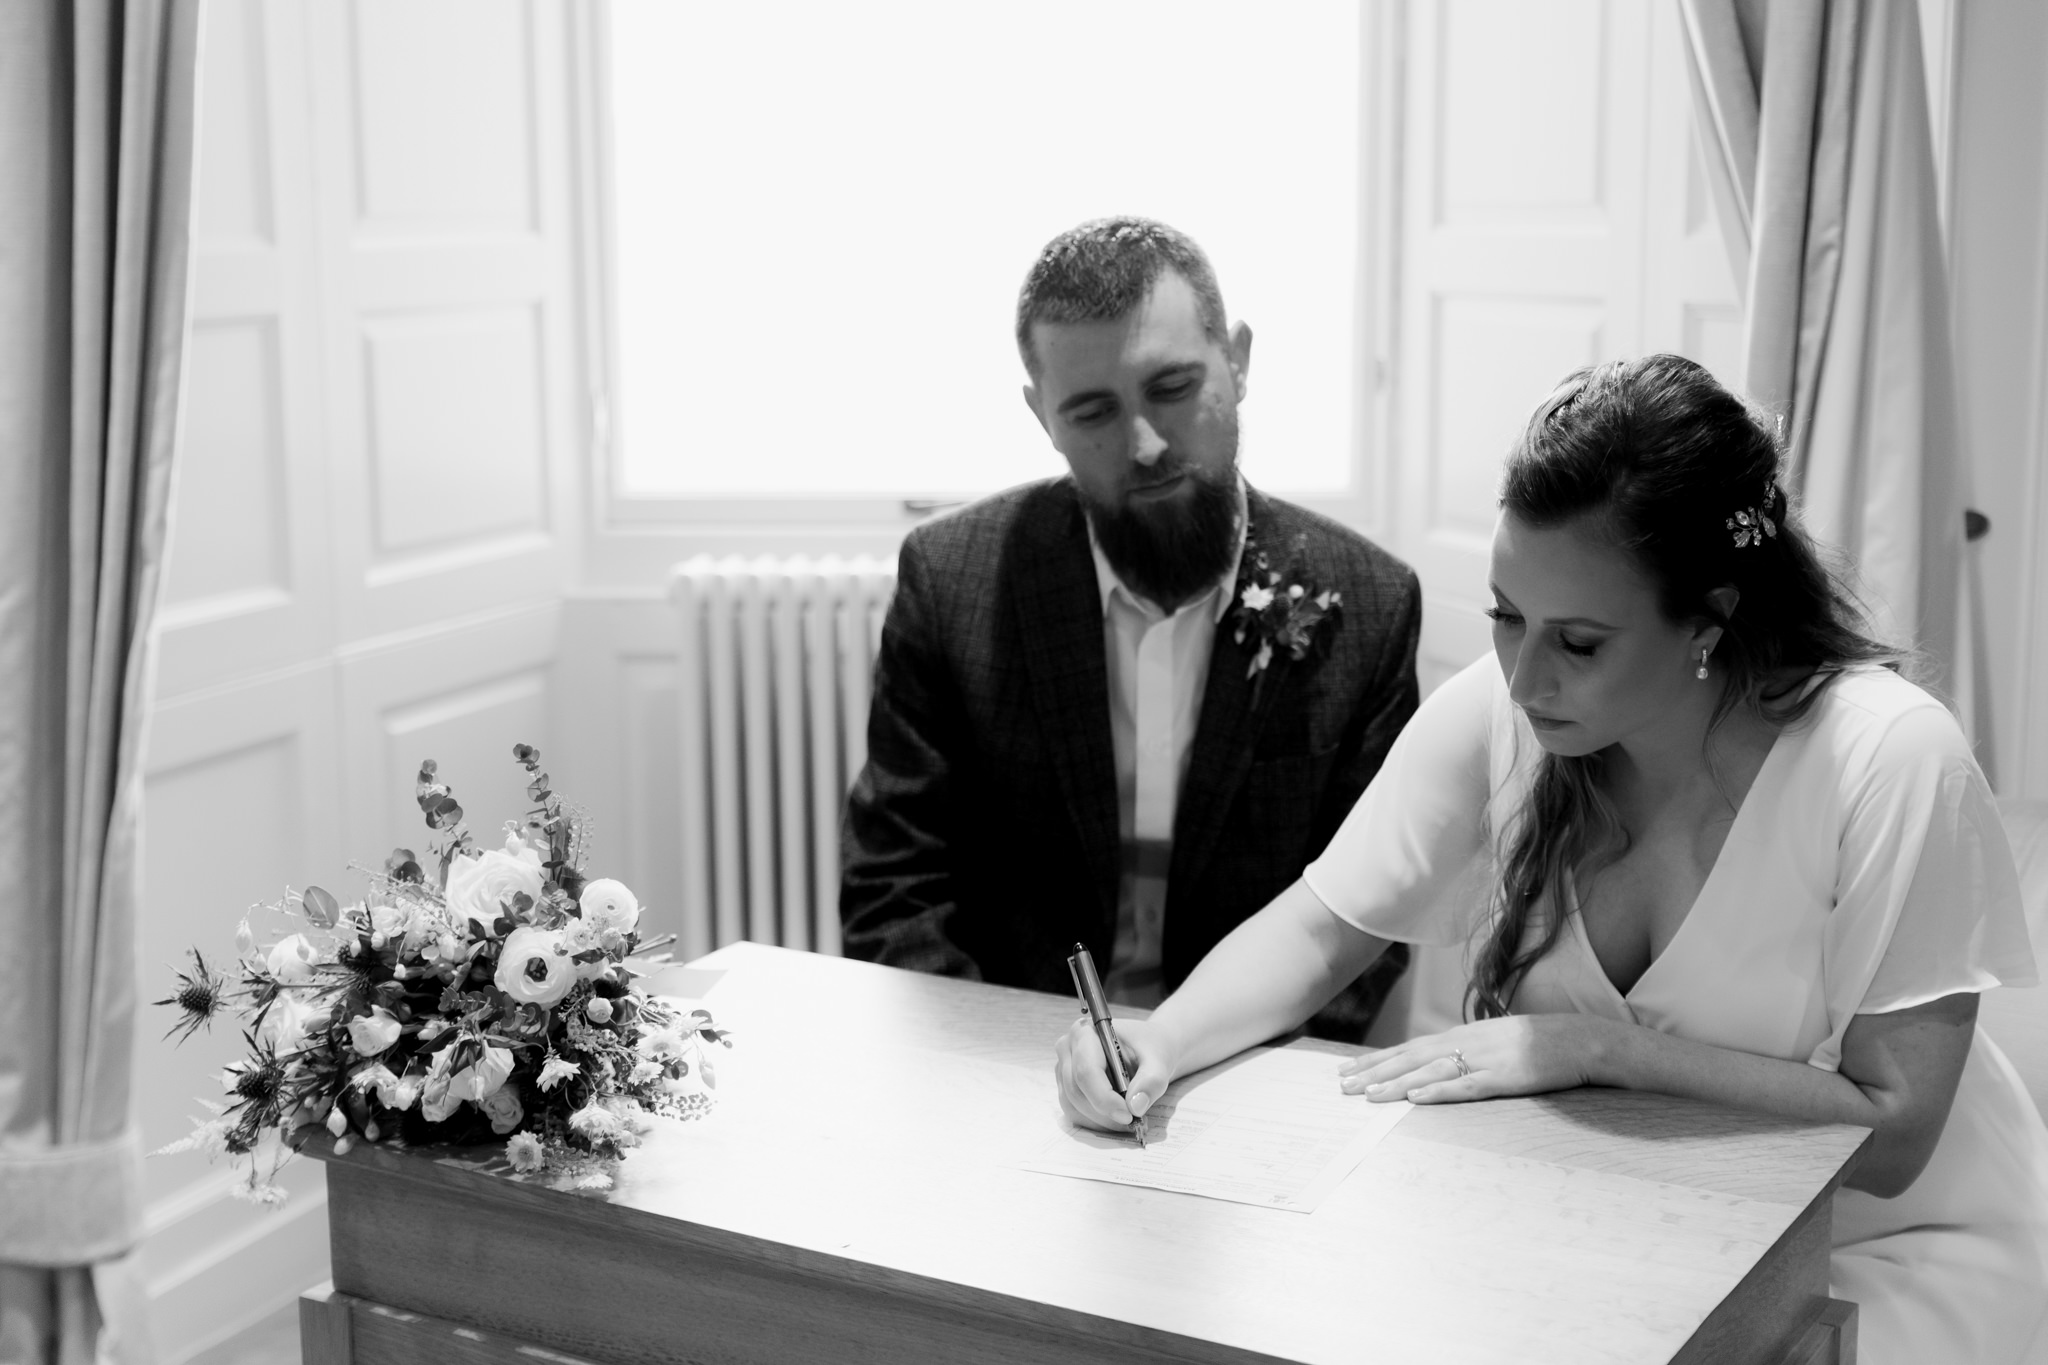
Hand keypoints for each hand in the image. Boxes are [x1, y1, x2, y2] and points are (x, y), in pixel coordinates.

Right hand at [1054, 1014, 1177, 1132]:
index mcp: (1086, 1032)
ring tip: (1128, 1119)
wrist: (1147, 1049)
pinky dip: (1096, 1122)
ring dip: (1101, 1121)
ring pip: (1073, 1105)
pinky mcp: (1066, 1087)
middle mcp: (1069, 1048)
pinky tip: (1116, 1119)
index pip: (1086, 1071)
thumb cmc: (1150, 1048)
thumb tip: (1136, 1107)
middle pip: (1077, 1091)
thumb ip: (1152, 1082)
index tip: (1128, 1115)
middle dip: (1105, 1113)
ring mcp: (1064, 1068)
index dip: (1104, 1098)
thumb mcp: (1160, 1061)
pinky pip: (1074, 1112)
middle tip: (1133, 1121)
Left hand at [1336, 1014, 1606, 1103]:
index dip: (1378, 1059)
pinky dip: (1440, 1092)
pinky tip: (1417, 1099)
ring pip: (1431, 1072)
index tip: (1349, 1071)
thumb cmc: (1540, 1043)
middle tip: (1343, 1086)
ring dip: (1397, 1084)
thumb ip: (1467, 1050)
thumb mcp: (1496, 1041)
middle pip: (1411, 1058)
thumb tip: (1438, 1064)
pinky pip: (1467, 1086)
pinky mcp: (1505, 1077)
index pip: (1410, 1048)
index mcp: (1464, 1035)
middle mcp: (1467, 1043)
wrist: (1583, 1040)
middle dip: (1375, 1072)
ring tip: (1368, 1095)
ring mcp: (1485, 1059)